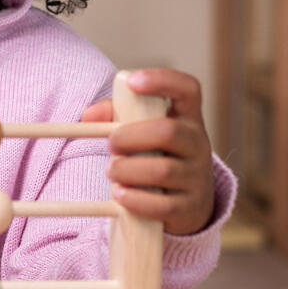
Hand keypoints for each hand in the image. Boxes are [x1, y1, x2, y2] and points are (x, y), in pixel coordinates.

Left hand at [81, 68, 216, 235]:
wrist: (187, 205)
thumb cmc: (157, 158)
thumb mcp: (144, 133)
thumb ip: (116, 116)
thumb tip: (89, 115)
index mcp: (188, 119)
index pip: (188, 89)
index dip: (162, 80)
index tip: (133, 83)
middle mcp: (199, 144)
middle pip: (168, 132)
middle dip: (131, 137)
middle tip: (111, 144)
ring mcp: (198, 177)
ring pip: (162, 170)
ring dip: (128, 170)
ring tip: (112, 172)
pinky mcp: (191, 208)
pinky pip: (163, 205)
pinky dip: (136, 199)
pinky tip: (121, 194)